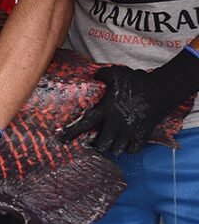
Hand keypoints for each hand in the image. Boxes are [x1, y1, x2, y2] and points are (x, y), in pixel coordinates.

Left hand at [60, 49, 198, 153]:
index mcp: (107, 109)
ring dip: (110, 147)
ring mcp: (130, 131)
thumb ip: (101, 75)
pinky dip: (127, 149)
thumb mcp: (116, 73)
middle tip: (93, 141)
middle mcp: (117, 123)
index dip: (72, 132)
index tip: (62, 139)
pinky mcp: (143, 135)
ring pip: (116, 148)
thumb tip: (91, 77)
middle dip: (95, 144)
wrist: (161, 90)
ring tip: (107, 142)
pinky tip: (124, 143)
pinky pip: (132, 150)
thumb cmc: (137, 81)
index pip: (85, 123)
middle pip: (101, 143)